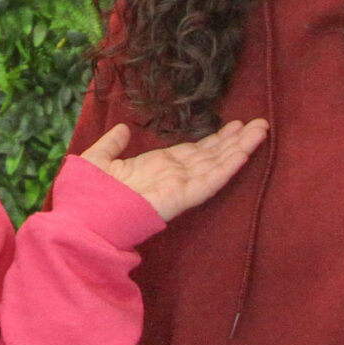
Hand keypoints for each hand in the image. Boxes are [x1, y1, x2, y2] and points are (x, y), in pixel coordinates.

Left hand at [78, 119, 267, 223]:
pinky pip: (208, 181)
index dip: (214, 139)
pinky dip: (227, 167)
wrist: (82, 220)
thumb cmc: (86, 195)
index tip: (234, 125)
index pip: (193, 152)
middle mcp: (172, 176)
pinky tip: (244, 153)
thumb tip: (123, 129)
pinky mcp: (180, 198)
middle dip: (234, 141)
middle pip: (211, 156)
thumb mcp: (97, 159)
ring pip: (216, 165)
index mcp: (156, 167)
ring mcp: (178, 187)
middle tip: (259, 124)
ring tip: (261, 131)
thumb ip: (111, 144)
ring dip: (239, 148)